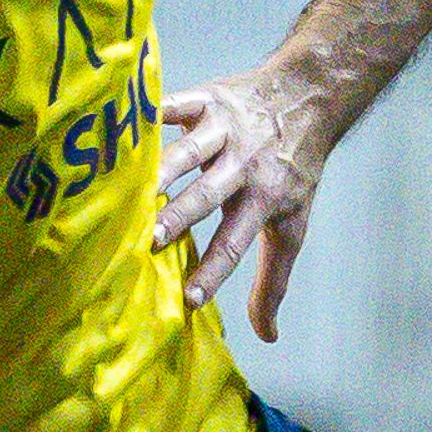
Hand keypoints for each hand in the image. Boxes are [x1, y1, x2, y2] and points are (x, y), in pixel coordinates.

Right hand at [150, 64, 330, 338]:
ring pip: (188, 151)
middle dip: (180, 216)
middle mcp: (244, 164)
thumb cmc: (292, 170)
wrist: (307, 96)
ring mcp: (224, 129)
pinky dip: (150, 113)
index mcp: (264, 199)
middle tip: (150, 240)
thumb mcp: (293, 225)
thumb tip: (267, 335)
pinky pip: (175, 104)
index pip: (235, 242)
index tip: (188, 299)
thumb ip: (273, 280)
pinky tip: (123, 126)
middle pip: (208, 195)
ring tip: (132, 190)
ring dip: (161, 170)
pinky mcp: (206, 99)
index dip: (213, 271)